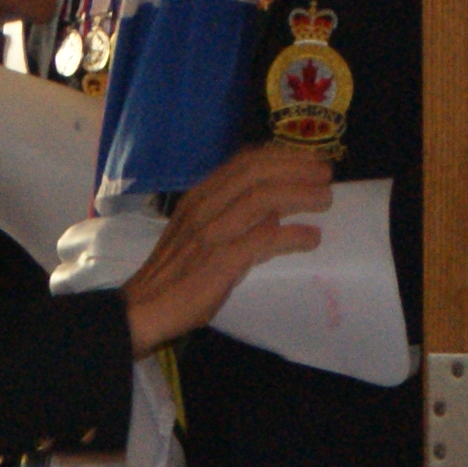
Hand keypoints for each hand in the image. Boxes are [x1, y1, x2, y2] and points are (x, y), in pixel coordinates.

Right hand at [116, 145, 330, 353]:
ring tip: (324, 199)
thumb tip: (273, 213)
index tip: (309, 159)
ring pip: (261, 199)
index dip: (281, 156)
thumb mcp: (197, 234)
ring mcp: (210, 233)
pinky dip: (291, 235)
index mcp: (199, 197)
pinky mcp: (219, 262)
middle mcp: (204, 208)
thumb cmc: (174, 275)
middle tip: (325, 174)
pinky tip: (310, 238)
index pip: (243, 162)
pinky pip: (262, 240)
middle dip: (296, 168)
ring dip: (299, 194)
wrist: (141, 310)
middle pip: (256, 173)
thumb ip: (228, 218)